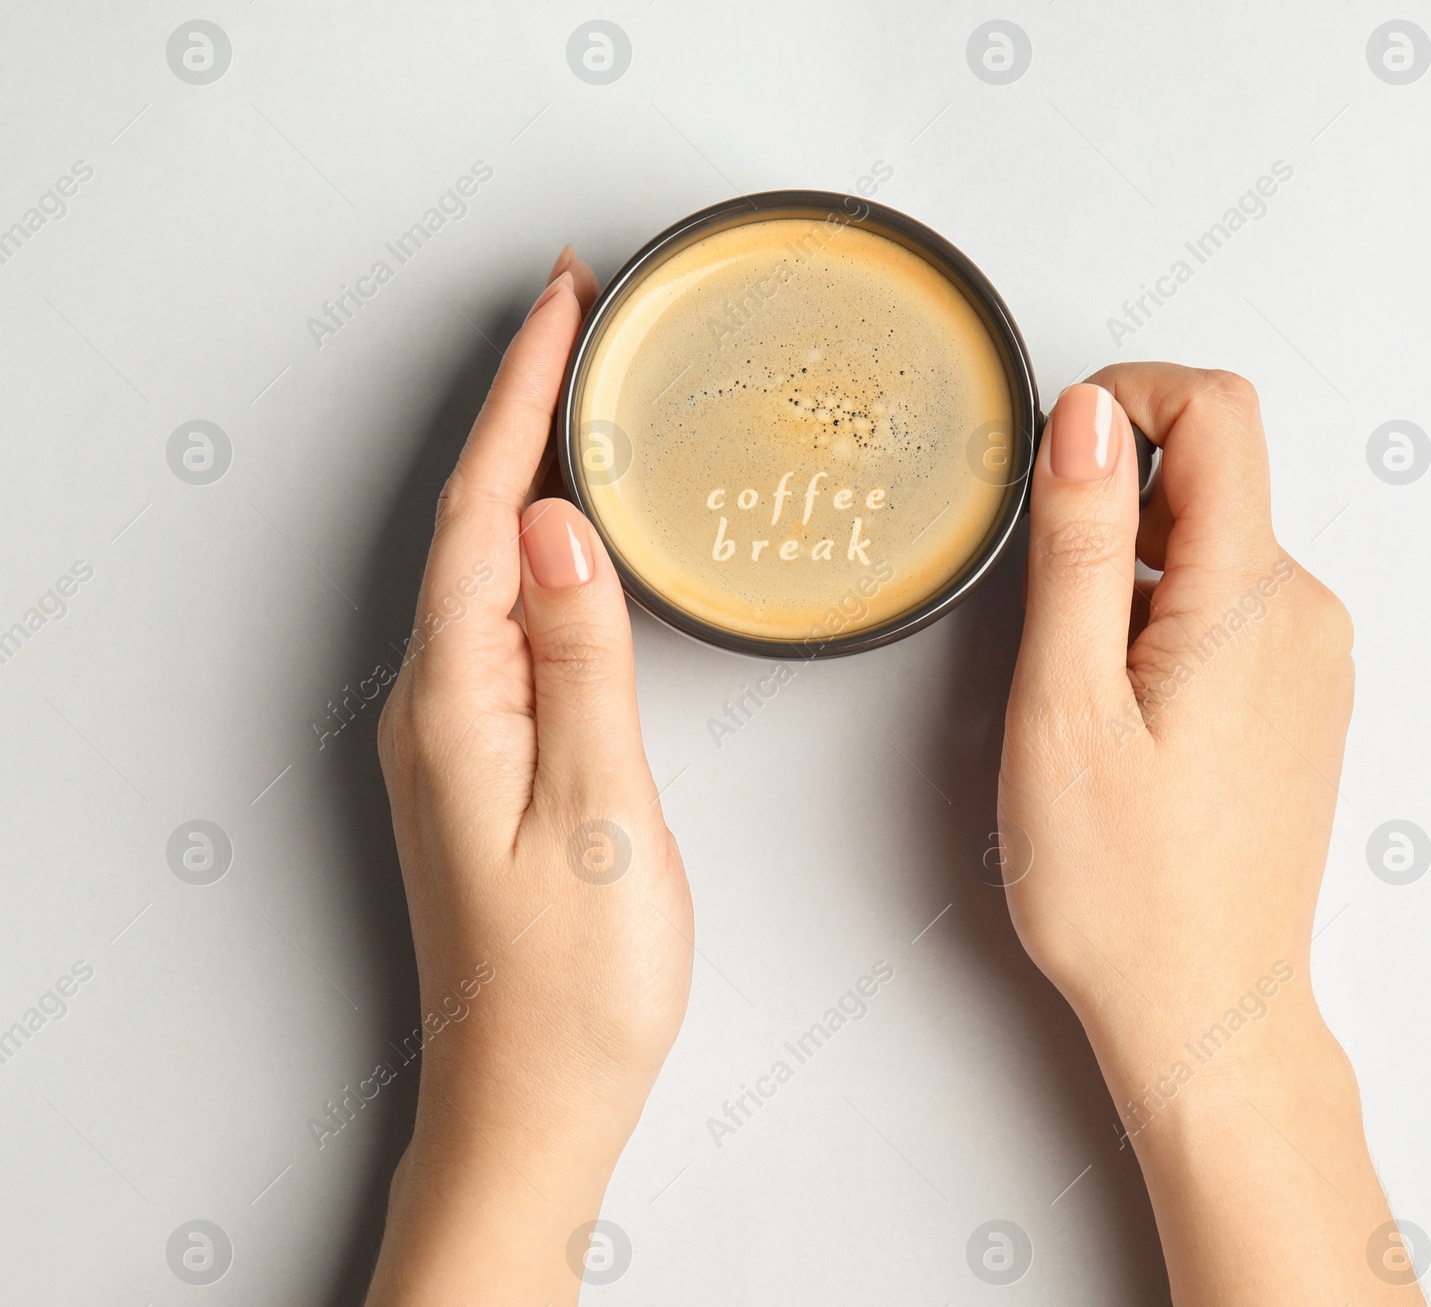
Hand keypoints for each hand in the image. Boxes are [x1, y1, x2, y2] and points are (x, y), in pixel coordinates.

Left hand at [364, 248, 693, 1305]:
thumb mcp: (598, 811)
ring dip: (530, 464)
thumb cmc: (574, 981)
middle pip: (473, 518)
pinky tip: (573, 530)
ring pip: (488, 560)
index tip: (563, 304)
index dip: (521, 398)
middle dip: (521, 406)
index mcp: (457, 701)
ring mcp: (457, 729)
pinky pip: (504, 612)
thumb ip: (579, 661)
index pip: (487, 511)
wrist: (536, 1094)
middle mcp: (439, 702)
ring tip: (581, 389)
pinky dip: (538, 544)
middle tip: (579, 315)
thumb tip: (558, 526)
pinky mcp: (487, 753)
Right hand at [997, 366, 1421, 1303]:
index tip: (1055, 456)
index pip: (1220, 410)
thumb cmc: (1124, 889)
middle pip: (1212, 476)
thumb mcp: (1065, 701)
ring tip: (1080, 690)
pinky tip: (1121, 715)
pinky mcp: (1296, 700)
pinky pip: (1226, 607)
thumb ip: (1077, 543)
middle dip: (1113, 505)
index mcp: (1251, 600)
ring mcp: (1309, 661)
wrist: (1205, 1012)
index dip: (1127, 398)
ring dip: (1128, 574)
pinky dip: (1158, 622)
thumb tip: (1087, 416)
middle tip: (1048, 620)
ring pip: (1210, 544)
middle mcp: (1304, 615)